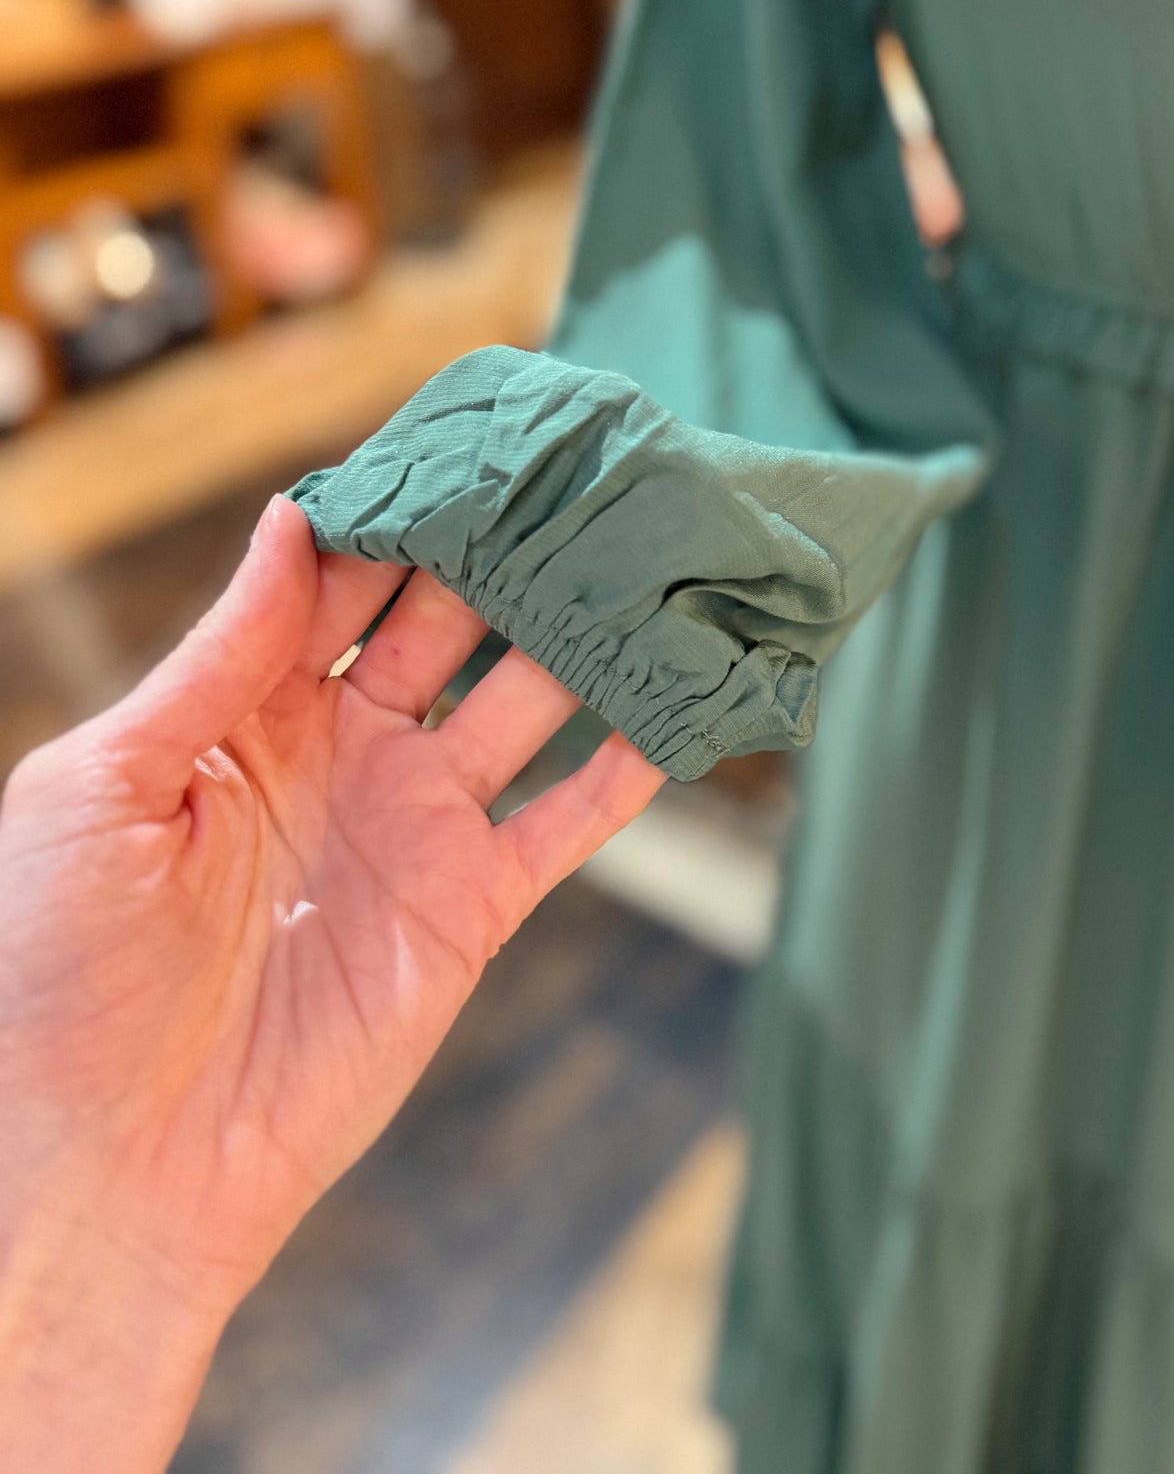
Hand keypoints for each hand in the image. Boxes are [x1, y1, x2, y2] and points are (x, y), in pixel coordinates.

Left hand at [0, 495, 664, 1471]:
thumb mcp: (109, 784)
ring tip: (652, 556)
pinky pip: (566, 820)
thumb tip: (293, 515)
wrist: (110, 1167)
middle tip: (585, 472)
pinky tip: (679, 705)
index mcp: (248, 705)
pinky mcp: (471, 906)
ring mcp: (414, 823)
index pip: (345, 576)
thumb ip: (217, 653)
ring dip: (585, 634)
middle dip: (511, 550)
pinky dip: (626, 766)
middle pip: (450, 621)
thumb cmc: (58, 970)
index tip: (469, 439)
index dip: (403, 510)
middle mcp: (346, 747)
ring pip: (522, 700)